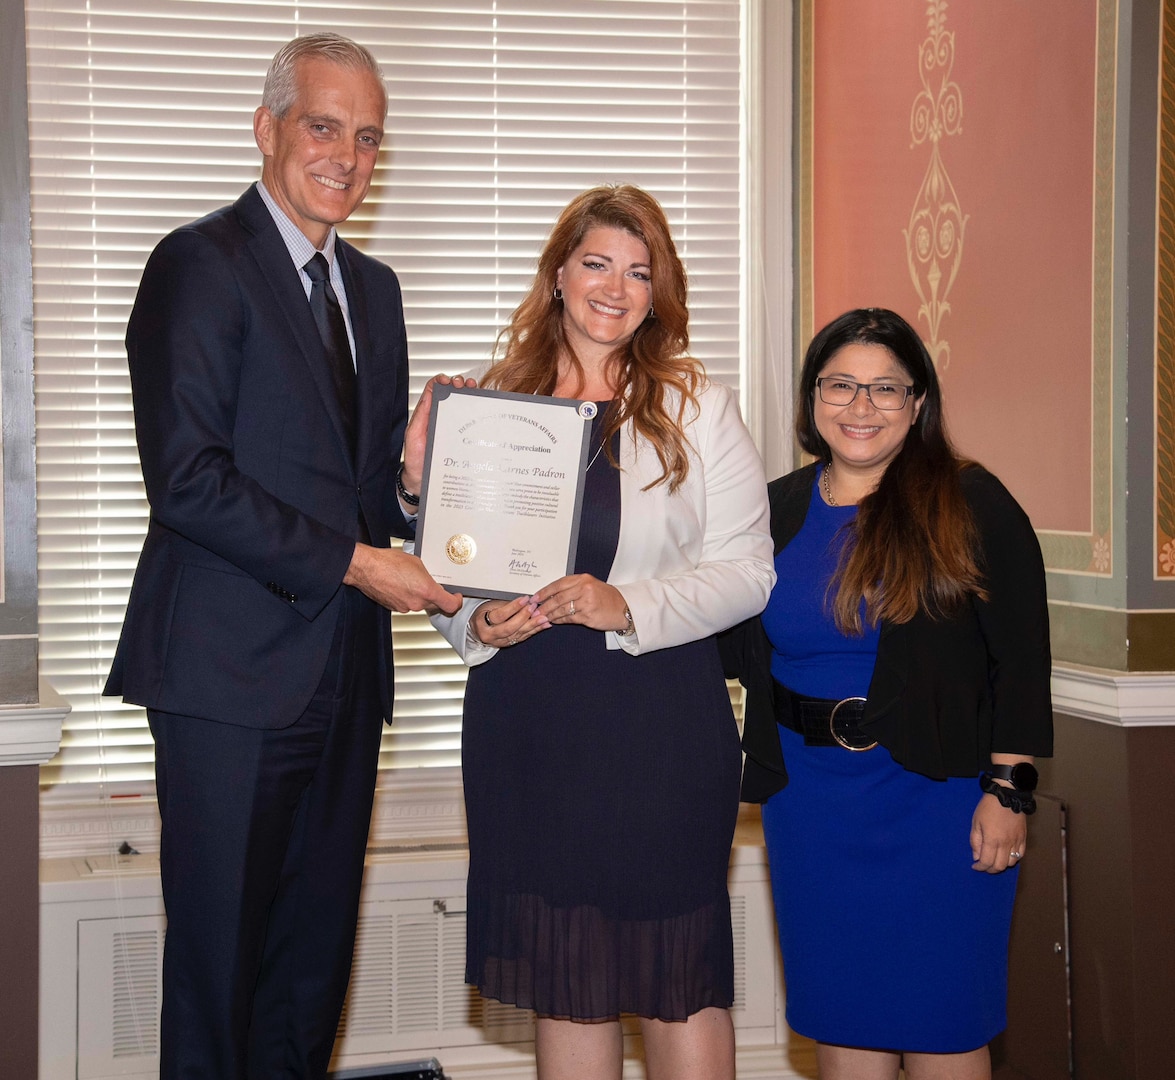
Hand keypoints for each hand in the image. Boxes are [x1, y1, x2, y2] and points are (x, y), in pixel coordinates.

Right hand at [344, 544, 461, 614]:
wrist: (366, 568)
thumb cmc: (388, 562)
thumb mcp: (416, 563)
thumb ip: (428, 575)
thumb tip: (431, 580)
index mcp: (426, 591)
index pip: (450, 605)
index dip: (456, 601)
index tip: (455, 596)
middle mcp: (417, 603)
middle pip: (435, 605)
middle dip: (435, 596)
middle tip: (430, 584)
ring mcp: (405, 607)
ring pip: (419, 604)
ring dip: (419, 595)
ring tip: (409, 580)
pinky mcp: (394, 608)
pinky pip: (407, 604)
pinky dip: (407, 596)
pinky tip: (400, 584)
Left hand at [401, 373, 476, 494]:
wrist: (421, 480)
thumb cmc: (415, 459)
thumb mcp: (413, 435)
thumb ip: (420, 415)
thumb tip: (429, 394)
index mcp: (428, 413)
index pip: (435, 389)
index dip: (442, 380)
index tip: (448, 381)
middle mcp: (441, 417)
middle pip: (452, 394)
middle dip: (460, 383)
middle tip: (463, 385)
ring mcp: (453, 426)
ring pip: (464, 405)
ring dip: (470, 394)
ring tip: (474, 390)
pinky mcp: (462, 438)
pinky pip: (471, 423)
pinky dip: (478, 413)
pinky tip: (482, 408)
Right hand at [473, 596, 549, 647]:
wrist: (478, 628)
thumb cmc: (484, 613)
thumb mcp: (490, 605)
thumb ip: (506, 604)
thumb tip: (524, 601)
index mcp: (482, 623)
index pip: (500, 616)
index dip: (514, 607)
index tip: (525, 599)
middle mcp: (490, 635)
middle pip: (509, 628)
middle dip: (524, 617)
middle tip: (534, 608)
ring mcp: (500, 642)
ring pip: (518, 634)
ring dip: (533, 625)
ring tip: (544, 618)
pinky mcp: (509, 644)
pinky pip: (523, 637)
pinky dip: (535, 630)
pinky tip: (544, 625)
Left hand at [531, 574, 628, 631]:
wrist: (624, 608)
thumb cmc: (607, 598)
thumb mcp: (590, 586)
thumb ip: (573, 588)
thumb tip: (551, 595)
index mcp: (583, 579)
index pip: (558, 584)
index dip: (544, 591)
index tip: (535, 597)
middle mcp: (584, 588)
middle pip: (557, 597)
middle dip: (544, 605)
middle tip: (534, 610)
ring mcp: (586, 602)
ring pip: (561, 609)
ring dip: (549, 614)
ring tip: (541, 618)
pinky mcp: (588, 615)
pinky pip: (569, 618)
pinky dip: (559, 620)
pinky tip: (554, 621)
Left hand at [970, 793, 1027, 873]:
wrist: (1007, 795)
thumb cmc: (988, 807)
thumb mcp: (976, 822)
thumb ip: (975, 841)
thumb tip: (976, 857)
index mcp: (992, 840)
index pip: (986, 862)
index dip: (980, 867)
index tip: (975, 866)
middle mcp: (1006, 844)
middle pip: (1000, 866)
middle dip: (990, 869)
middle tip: (984, 866)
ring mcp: (1016, 841)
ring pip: (1011, 862)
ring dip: (1002, 865)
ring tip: (995, 860)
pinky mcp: (1023, 838)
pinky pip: (1021, 854)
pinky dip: (1013, 858)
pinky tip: (1006, 855)